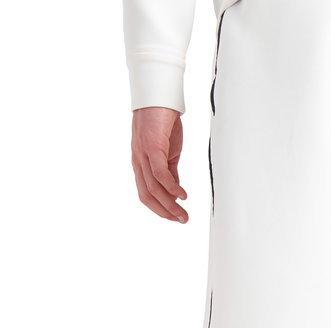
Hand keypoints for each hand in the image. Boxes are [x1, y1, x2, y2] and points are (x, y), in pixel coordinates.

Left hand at [131, 107, 188, 222]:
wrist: (160, 96)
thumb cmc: (163, 121)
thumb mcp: (169, 152)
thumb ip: (170, 172)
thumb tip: (175, 190)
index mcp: (141, 164)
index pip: (147, 194)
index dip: (160, 209)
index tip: (176, 217)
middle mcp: (138, 162)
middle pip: (148, 196)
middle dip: (165, 212)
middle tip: (182, 220)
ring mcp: (143, 155)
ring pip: (153, 189)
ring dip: (170, 205)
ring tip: (184, 214)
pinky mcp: (152, 147)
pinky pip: (160, 174)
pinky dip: (171, 188)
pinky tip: (182, 196)